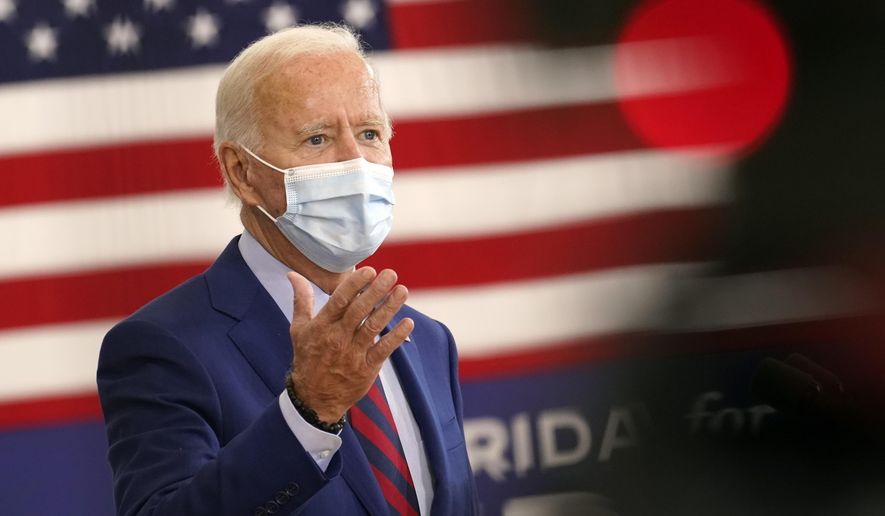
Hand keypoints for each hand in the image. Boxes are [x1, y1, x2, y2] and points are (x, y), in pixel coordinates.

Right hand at [287, 267, 413, 422]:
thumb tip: (293, 274)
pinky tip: (408, 322)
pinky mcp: (367, 368)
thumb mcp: (299, 328)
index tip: (370, 270)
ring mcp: (353, 353)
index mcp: (322, 326)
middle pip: (359, 311)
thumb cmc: (307, 357)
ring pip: (373, 327)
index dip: (355, 285)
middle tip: (391, 274)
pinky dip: (397, 336)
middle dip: (376, 291)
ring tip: (402, 291)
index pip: (339, 301)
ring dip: (389, 308)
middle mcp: (338, 338)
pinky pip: (383, 350)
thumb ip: (301, 299)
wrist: (313, 397)